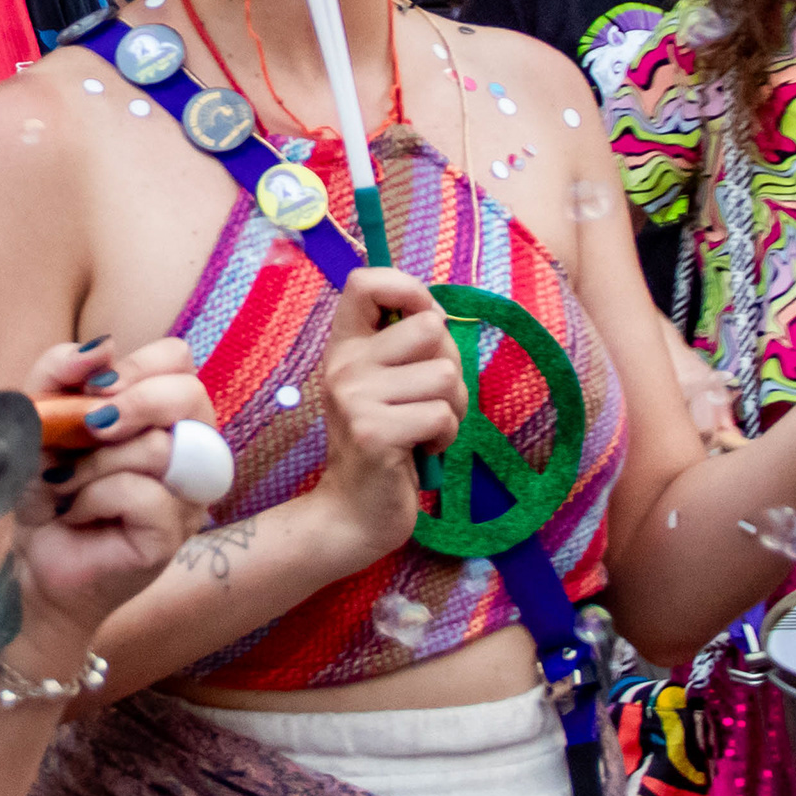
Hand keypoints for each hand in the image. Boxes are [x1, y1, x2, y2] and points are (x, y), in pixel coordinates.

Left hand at [6, 336, 213, 643]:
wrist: (32, 556)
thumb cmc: (47, 483)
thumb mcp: (42, 416)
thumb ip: (61, 370)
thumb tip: (104, 345)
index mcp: (166, 414)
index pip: (178, 360)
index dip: (133, 366)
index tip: (90, 391)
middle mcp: (190, 450)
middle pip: (189, 395)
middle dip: (130, 402)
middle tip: (89, 427)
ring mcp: (188, 496)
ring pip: (161, 448)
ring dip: (95, 461)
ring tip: (65, 482)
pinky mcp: (172, 536)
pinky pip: (143, 495)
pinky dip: (94, 496)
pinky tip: (76, 511)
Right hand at [307, 267, 462, 561]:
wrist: (352, 513)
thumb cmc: (384, 444)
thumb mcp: (384, 385)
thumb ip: (405, 348)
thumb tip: (440, 315)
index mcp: (345, 346)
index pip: (365, 282)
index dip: (409, 289)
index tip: (426, 323)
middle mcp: (343, 365)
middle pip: (430, 327)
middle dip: (450, 364)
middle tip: (429, 399)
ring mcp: (355, 398)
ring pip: (445, 374)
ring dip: (452, 408)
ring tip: (425, 429)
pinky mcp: (374, 433)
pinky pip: (442, 415)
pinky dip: (445, 437)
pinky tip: (421, 452)